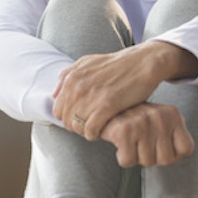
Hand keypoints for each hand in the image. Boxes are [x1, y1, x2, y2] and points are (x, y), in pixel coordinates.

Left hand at [53, 42, 197, 139]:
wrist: (142, 63)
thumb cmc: (117, 64)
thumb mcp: (87, 62)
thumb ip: (67, 75)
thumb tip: (54, 94)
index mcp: (71, 78)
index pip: (58, 110)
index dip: (69, 117)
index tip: (81, 118)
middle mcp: (77, 87)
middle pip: (66, 121)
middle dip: (76, 126)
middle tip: (90, 125)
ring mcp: (91, 97)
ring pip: (77, 128)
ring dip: (86, 131)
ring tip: (97, 128)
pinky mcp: (106, 106)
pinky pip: (90, 130)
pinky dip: (95, 134)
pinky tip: (102, 131)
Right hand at [100, 103, 194, 167]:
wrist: (106, 110)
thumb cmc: (137, 122)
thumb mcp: (162, 123)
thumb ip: (174, 138)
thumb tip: (175, 159)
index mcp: (173, 114)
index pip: (186, 150)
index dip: (174, 154)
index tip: (161, 147)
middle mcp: (160, 117)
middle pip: (166, 160)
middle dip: (153, 158)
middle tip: (143, 144)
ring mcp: (142, 123)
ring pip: (147, 162)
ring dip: (137, 157)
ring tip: (132, 141)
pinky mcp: (124, 131)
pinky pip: (128, 161)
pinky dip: (123, 158)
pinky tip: (122, 144)